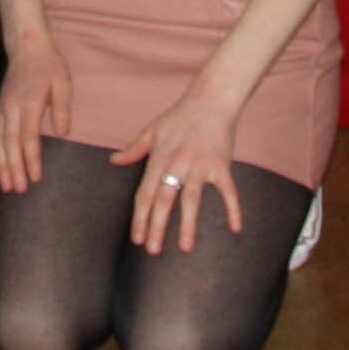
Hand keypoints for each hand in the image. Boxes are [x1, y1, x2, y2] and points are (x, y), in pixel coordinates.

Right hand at [0, 34, 73, 193]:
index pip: (28, 136)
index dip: (31, 158)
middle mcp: (11, 107)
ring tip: (6, 186)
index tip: (35, 177)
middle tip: (19, 190)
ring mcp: (1, 109)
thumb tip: (63, 133)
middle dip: (14, 168)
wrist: (27, 48)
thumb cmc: (49, 66)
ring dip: (1, 165)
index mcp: (29, 102)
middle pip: (10, 143)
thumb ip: (61, 108)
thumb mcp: (63, 82)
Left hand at [113, 86, 245, 254]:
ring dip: (188, 224)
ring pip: (192, 199)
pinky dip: (233, 209)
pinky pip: (228, 191)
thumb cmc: (180, 116)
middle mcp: (177, 163)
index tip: (136, 239)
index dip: (140, 217)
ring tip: (185, 248)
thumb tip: (113, 161)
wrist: (211, 99)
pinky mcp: (221, 164)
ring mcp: (200, 165)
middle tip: (152, 250)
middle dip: (157, 226)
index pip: (145, 193)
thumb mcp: (152, 131)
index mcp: (159, 158)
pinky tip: (235, 229)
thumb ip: (133, 149)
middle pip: (164, 199)